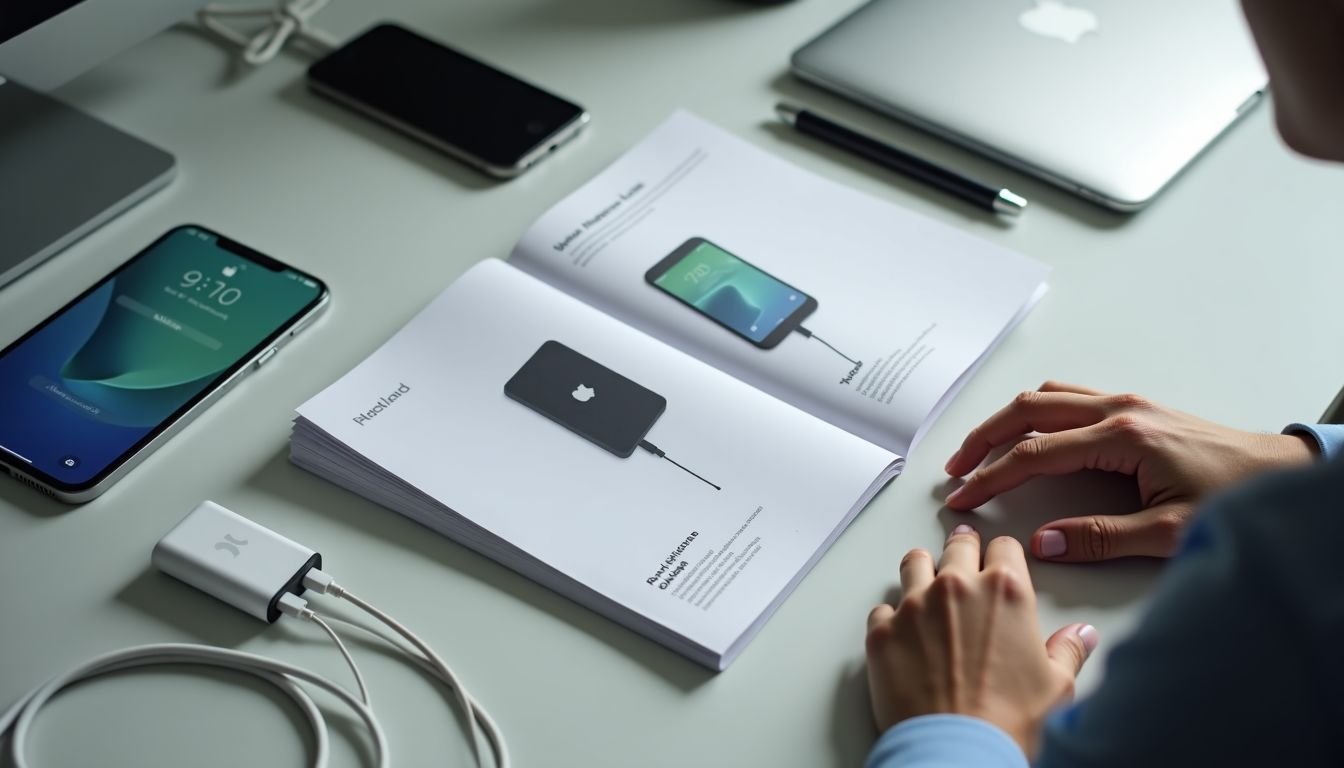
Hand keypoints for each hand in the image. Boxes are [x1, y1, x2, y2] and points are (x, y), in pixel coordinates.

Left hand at [865, 526, 1096, 756]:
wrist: (957, 751)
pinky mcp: (882, 632)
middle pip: (957, 547)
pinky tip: (901, 632)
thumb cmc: (1007, 722)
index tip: (999, 559)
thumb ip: (1067, 651)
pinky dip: (891, 618)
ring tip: (925, 579)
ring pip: (914, 564)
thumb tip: (1080, 636)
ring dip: (922, 569)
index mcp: (1005, 592)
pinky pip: (882, 610)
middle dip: (962, 549)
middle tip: (962, 552)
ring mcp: (914, 606)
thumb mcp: (1056, 687)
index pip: (1005, 548)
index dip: (1003, 555)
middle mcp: (957, 588)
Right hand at [944, 381, 1316, 560]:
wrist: (1281, 473)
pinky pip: (1067, 397)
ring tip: (979, 451)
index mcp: (1121, 436)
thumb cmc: (1234, 498)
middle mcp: (1119, 410)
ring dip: (1005, 421)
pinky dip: (1034, 412)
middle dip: (984, 439)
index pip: (1035, 453)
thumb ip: (1101, 537)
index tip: (963, 497)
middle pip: (1028, 411)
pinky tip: (1026, 433)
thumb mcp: (1169, 532)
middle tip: (955, 469)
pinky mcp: (1134, 409)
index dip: (992, 477)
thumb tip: (1044, 542)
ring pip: (1045, 397)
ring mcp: (1126, 404)